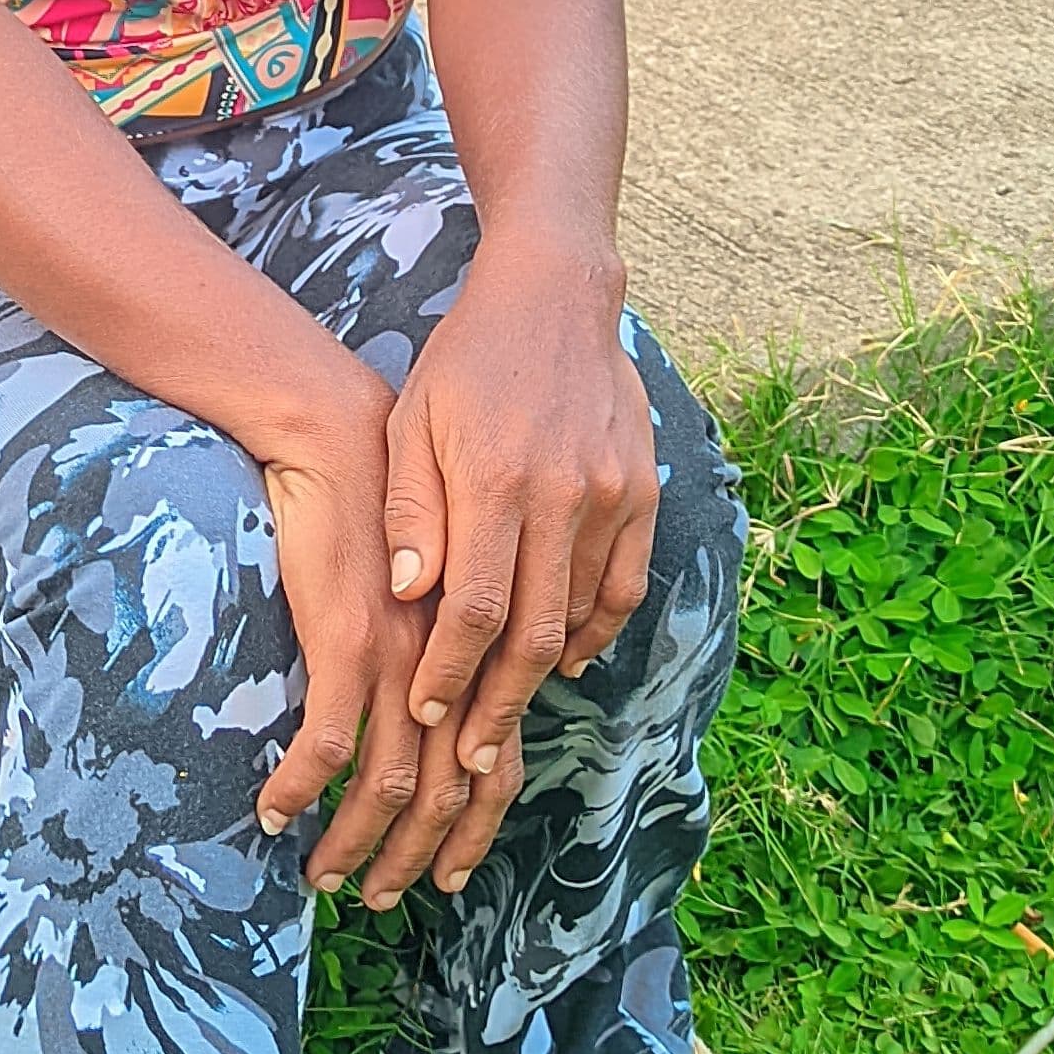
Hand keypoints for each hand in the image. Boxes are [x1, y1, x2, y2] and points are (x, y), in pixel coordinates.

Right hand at [249, 369, 437, 875]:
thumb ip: (430, 647)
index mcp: (475, 654)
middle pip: (449, 792)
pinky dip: (301, 789)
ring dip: (354, 841)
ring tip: (322, 877)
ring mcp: (403, 658)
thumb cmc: (376, 506)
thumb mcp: (422, 584)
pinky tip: (272, 812)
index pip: (497, 767)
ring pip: (389, 783)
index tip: (446, 875)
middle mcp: (450, 666)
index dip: (474, 830)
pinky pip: (327, 744)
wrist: (339, 437)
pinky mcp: (349, 642)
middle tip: (381, 898)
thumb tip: (419, 707)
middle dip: (413, 857)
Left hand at [302, 244, 659, 911]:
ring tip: (505, 718)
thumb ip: (413, 513)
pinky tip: (567, 658)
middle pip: (536, 632)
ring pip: (583, 616)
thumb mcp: (413, 423)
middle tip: (470, 757)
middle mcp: (562, 494)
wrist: (554, 296)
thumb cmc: (465, 362)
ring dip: (544, 677)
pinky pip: (623, 587)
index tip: (427, 716)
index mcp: (495, 479)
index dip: (452, 672)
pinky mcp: (642, 492)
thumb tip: (411, 598)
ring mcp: (611, 495)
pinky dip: (597, 632)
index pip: (478, 607)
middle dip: (499, 704)